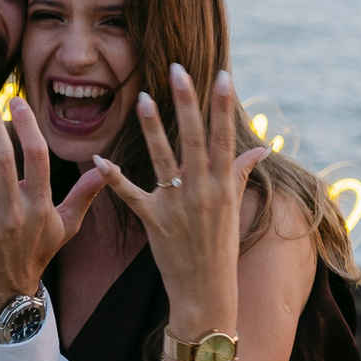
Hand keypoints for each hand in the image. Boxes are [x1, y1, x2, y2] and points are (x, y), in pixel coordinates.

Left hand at [0, 88, 106, 312]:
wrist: (6, 293)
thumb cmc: (34, 255)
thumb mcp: (64, 227)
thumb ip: (83, 196)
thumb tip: (106, 169)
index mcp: (40, 205)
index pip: (37, 157)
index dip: (27, 127)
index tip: (16, 101)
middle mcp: (16, 211)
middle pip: (3, 159)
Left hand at [95, 65, 266, 328]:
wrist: (206, 290)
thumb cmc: (221, 247)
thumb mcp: (234, 207)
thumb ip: (241, 172)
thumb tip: (261, 148)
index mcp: (223, 185)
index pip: (224, 136)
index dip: (223, 105)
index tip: (222, 74)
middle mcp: (202, 191)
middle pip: (193, 139)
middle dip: (187, 103)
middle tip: (178, 69)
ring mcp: (177, 205)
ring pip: (163, 159)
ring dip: (153, 128)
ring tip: (143, 98)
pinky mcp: (154, 221)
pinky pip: (131, 195)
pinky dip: (114, 179)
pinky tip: (99, 160)